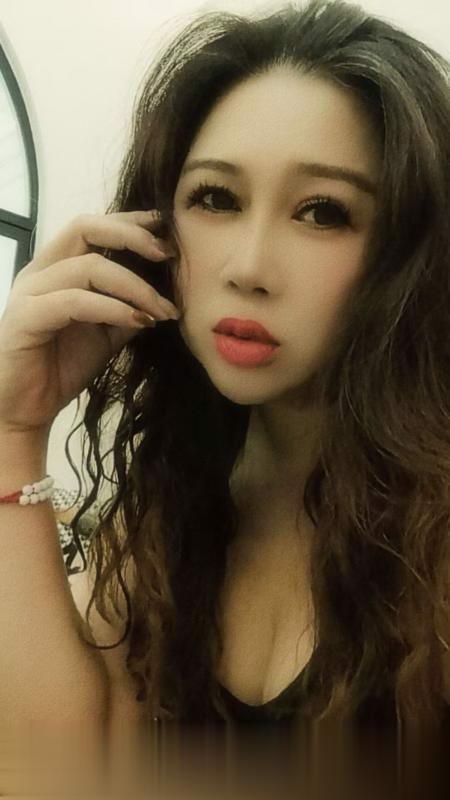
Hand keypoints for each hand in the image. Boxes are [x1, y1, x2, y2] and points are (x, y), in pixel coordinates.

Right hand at [0, 210, 178, 434]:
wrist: (26, 410)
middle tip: (168, 255)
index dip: (131, 223)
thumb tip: (165, 294)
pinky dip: (112, 308)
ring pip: (88, 268)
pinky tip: (138, 322)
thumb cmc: (62, 367)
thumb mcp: (107, 333)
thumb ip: (129, 307)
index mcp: (56, 268)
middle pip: (85, 228)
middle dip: (132, 236)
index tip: (168, 232)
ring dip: (134, 286)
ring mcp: (29, 292)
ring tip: (162, 310)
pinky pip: (75, 302)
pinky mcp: (26, 318)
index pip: (92, 227)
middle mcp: (39, 272)